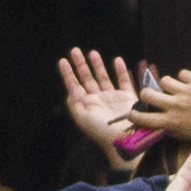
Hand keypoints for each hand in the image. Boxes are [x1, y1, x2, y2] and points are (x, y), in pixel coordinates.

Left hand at [59, 48, 139, 168]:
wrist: (123, 140)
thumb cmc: (101, 132)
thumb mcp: (82, 118)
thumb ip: (74, 102)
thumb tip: (70, 88)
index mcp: (86, 105)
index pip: (75, 85)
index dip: (68, 73)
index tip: (63, 61)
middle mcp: (98, 100)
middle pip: (87, 78)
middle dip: (80, 64)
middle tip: (75, 50)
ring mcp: (113, 98)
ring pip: (103, 77)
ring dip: (97, 65)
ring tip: (92, 52)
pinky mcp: (128, 97)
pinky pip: (124, 81)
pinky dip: (121, 71)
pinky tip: (116, 60)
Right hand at [131, 71, 190, 141]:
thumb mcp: (189, 137)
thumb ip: (174, 130)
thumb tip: (162, 126)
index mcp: (171, 122)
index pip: (143, 118)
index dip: (134, 115)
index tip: (133, 113)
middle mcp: (175, 106)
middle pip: (147, 94)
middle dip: (147, 94)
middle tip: (153, 95)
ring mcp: (186, 92)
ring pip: (165, 81)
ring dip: (169, 85)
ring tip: (177, 89)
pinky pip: (182, 74)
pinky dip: (185, 78)